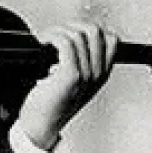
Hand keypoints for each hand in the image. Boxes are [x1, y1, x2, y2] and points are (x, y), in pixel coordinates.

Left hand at [18, 22, 117, 149]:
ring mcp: (86, 75)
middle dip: (72, 26)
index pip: (111, 39)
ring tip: (46, 38)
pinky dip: (52, 36)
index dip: (89, 29)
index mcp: (101, 75)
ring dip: (58, 31)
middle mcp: (97, 74)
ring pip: (78, 35)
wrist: (40, 126)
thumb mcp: (74, 83)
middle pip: (96, 32)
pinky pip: (66, 43)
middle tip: (56, 33)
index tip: (71, 31)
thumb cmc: (51, 106)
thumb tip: (72, 38)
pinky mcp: (71, 76)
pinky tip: (44, 42)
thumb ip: (81, 64)